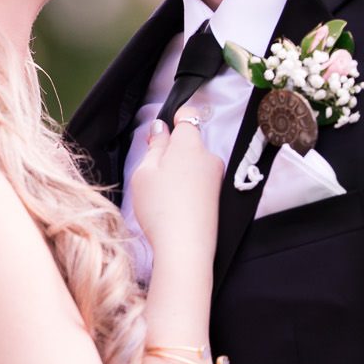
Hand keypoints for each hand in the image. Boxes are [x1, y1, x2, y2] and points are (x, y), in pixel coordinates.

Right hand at [130, 105, 222, 273]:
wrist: (186, 246)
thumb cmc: (160, 206)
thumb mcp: (145, 172)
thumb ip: (155, 145)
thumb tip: (161, 128)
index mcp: (190, 144)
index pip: (188, 116)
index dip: (173, 119)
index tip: (160, 133)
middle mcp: (209, 156)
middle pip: (189, 142)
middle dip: (171, 150)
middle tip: (151, 169)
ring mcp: (216, 177)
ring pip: (193, 162)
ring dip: (178, 169)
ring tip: (161, 192)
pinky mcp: (217, 196)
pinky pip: (199, 180)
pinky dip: (186, 185)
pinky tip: (173, 203)